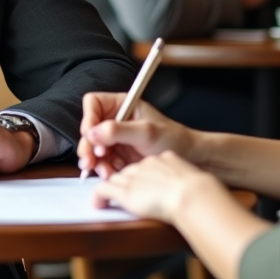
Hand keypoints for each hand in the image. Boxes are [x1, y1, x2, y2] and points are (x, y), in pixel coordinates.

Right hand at [77, 92, 192, 178]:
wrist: (191, 159)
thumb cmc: (174, 139)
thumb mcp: (146, 132)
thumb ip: (118, 130)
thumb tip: (93, 132)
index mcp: (122, 105)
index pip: (93, 104)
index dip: (88, 117)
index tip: (90, 134)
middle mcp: (116, 120)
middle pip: (89, 129)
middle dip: (88, 146)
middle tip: (91, 160)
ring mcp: (116, 139)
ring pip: (93, 148)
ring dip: (95, 161)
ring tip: (105, 172)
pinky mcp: (119, 156)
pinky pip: (102, 162)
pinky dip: (104, 170)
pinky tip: (111, 175)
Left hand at [93, 150, 216, 222]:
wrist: (189, 195)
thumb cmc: (196, 193)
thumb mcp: (191, 180)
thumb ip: (183, 179)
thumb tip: (190, 189)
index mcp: (163, 160)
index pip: (145, 165)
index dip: (141, 176)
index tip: (143, 186)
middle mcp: (145, 165)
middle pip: (127, 171)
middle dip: (124, 182)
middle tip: (124, 195)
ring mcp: (133, 176)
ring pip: (114, 178)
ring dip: (111, 188)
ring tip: (108, 200)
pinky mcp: (124, 190)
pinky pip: (102, 190)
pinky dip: (99, 198)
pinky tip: (98, 205)